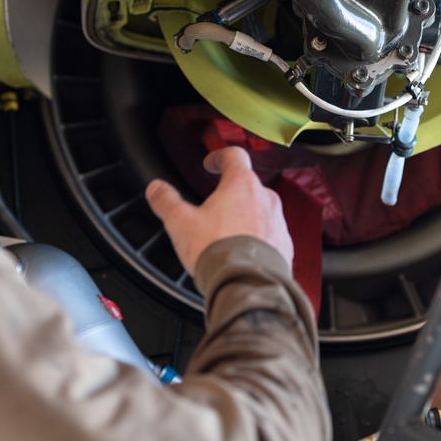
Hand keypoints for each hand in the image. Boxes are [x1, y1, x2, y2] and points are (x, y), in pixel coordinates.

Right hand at [145, 146, 293, 275]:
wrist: (247, 284)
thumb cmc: (218, 251)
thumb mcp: (181, 223)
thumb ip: (167, 202)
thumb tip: (156, 189)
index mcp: (241, 185)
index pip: (234, 156)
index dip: (219, 157)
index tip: (212, 164)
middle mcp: (265, 199)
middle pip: (248, 186)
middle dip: (231, 193)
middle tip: (215, 206)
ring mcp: (277, 222)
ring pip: (261, 211)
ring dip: (245, 217)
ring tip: (225, 235)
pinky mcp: (284, 245)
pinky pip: (270, 235)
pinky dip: (257, 239)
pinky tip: (242, 252)